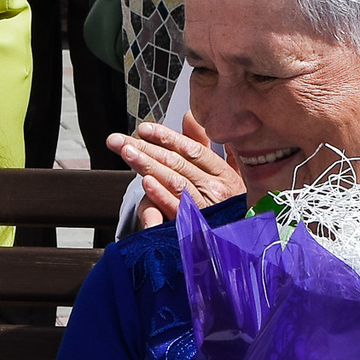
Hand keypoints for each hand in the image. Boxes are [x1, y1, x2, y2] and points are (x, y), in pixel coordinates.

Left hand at [109, 111, 243, 227]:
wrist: (238, 242)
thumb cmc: (228, 207)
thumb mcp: (222, 173)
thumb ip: (203, 145)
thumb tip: (188, 116)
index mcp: (224, 173)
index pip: (191, 149)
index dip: (166, 137)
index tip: (144, 129)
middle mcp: (216, 188)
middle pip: (177, 163)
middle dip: (146, 148)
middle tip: (120, 140)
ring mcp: (207, 208)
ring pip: (174, 181)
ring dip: (148, 165)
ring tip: (127, 153)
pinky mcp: (196, 227)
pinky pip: (177, 207)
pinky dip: (161, 194)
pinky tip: (146, 182)